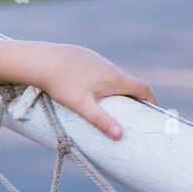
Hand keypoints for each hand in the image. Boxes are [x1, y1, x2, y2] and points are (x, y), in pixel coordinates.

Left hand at [29, 42, 157, 140]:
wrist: (40, 60)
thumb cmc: (61, 84)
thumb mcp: (82, 105)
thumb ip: (101, 120)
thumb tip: (120, 135)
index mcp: (115, 77)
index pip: (143, 88)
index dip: (151, 100)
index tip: (151, 112)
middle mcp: (110, 66)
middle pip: (129, 82)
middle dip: (133, 97)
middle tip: (130, 114)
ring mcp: (97, 59)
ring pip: (113, 75)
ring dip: (116, 88)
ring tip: (109, 104)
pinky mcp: (84, 56)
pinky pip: (99, 69)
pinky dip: (101, 80)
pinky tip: (88, 89)